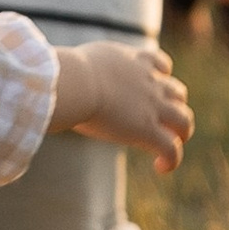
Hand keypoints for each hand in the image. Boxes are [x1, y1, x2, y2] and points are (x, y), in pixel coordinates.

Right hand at [51, 40, 194, 171]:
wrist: (77, 83)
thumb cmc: (64, 72)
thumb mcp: (75, 61)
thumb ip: (73, 68)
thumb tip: (44, 76)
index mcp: (133, 61)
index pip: (160, 64)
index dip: (161, 77)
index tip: (152, 87)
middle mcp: (149, 82)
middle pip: (178, 92)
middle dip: (173, 106)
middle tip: (160, 122)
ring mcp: (153, 106)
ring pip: (184, 120)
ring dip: (180, 132)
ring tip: (169, 145)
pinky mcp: (149, 131)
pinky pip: (171, 149)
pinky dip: (171, 160)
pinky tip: (160, 168)